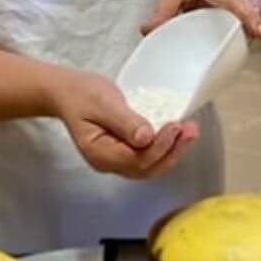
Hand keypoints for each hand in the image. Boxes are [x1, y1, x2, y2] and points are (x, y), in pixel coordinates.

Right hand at [49, 69, 198, 178]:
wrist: (69, 92)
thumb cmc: (83, 94)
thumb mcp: (103, 102)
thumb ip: (124, 121)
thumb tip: (147, 137)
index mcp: (99, 154)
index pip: (136, 160)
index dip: (159, 146)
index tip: (176, 125)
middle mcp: (109, 163)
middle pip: (146, 168)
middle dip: (172, 151)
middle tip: (191, 129)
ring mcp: (117, 160)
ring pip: (150, 165)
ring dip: (173, 150)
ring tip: (191, 131)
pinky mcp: (125, 151)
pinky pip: (148, 156)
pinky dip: (166, 147)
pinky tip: (179, 133)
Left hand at [140, 0, 260, 37]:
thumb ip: (162, 12)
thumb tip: (147, 30)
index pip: (246, 9)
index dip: (253, 23)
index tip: (259, 34)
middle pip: (250, 18)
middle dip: (239, 30)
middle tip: (219, 33)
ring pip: (255, 10)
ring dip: (243, 17)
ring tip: (222, 15)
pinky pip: (257, 0)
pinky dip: (247, 5)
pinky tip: (230, 2)